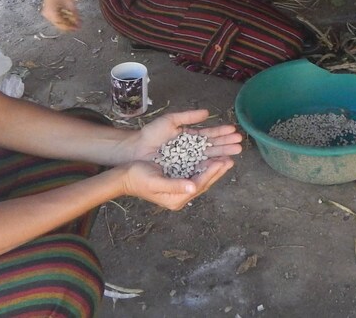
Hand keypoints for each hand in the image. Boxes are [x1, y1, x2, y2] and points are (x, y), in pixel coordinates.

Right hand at [40, 0, 80, 31]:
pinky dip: (63, 17)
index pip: (62, 25)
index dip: (70, 28)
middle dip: (69, 25)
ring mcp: (46, 12)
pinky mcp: (48, 10)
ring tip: (75, 20)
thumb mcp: (71, 4)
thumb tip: (79, 24)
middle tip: (77, 26)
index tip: (77, 28)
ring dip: (66, 21)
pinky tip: (69, 16)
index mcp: (51, 13)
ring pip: (58, 21)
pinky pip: (56, 17)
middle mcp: (47, 14)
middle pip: (59, 24)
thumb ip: (75, 16)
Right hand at [117, 158, 234, 210]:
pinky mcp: (178, 179)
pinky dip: (205, 165)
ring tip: (226, 157)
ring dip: (214, 167)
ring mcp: (180, 188)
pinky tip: (211, 157)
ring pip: (202, 177)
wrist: (125, 176)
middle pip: (204, 182)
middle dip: (217, 170)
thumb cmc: (137, 178)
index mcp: (176, 199)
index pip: (199, 185)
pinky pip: (195, 172)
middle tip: (231, 158)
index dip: (211, 173)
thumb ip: (174, 186)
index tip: (222, 162)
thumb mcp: (155, 182)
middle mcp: (180, 195)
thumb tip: (193, 188)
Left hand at [121, 109, 243, 163]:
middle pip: (212, 147)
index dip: (222, 133)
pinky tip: (221, 164)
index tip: (234, 130)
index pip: (209, 135)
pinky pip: (198, 169)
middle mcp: (190, 150)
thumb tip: (207, 113)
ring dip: (222, 154)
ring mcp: (187, 161)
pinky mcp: (182, 171)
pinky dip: (210, 166)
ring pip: (208, 158)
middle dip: (226, 145)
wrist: (136, 149)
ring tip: (236, 152)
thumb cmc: (151, 134)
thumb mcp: (170, 121)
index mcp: (189, 137)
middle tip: (240, 143)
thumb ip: (188, 116)